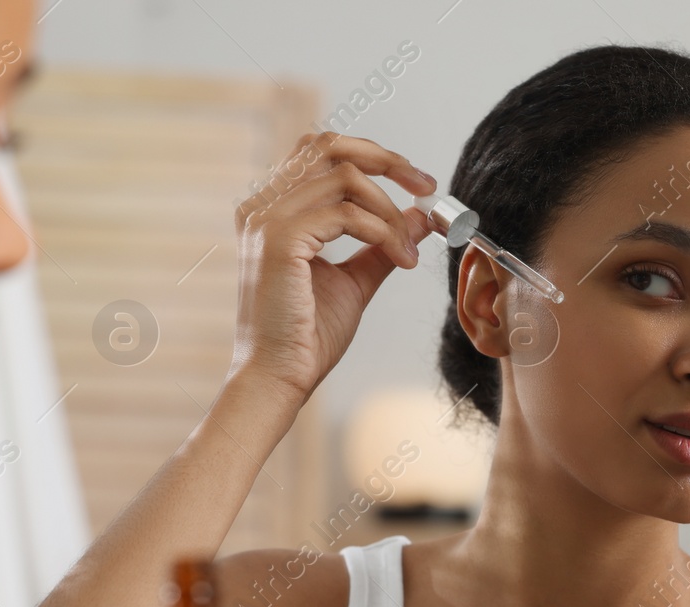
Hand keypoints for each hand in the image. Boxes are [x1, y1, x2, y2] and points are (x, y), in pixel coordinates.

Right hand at [231, 132, 436, 402]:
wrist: (277, 378)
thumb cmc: (305, 337)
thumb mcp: (355, 281)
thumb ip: (382, 243)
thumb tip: (421, 216)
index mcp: (272, 210)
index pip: (321, 151)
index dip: (374, 156)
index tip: (417, 185)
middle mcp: (262, 206)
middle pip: (329, 145)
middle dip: (387, 160)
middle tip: (427, 188)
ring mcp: (267, 219)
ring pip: (345, 177)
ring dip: (391, 211)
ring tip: (409, 251)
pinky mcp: (279, 239)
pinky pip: (347, 213)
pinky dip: (384, 231)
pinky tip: (401, 259)